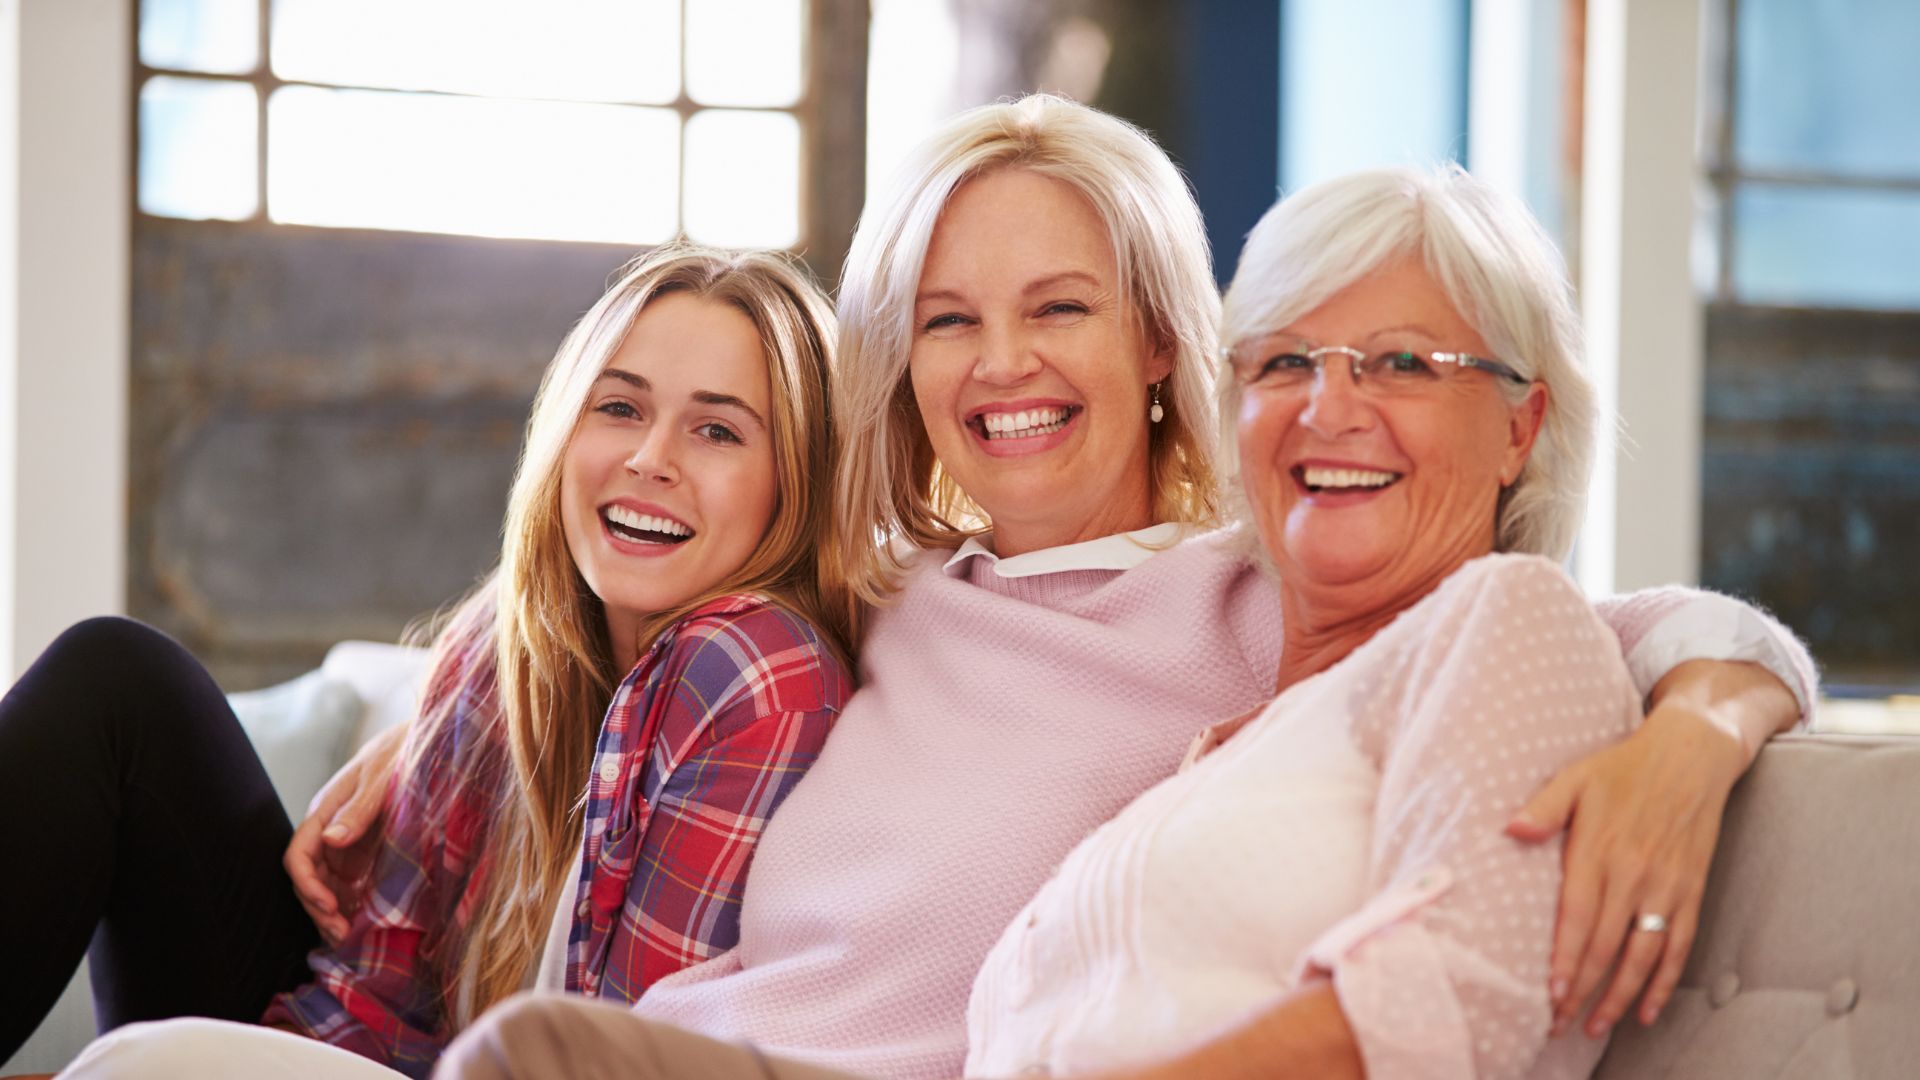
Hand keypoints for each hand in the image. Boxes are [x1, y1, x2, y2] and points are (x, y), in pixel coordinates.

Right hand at [285, 722, 405, 944]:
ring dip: (332, 913)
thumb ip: (360, 809)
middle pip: (309, 878)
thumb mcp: (383, 779)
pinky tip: (360, 924)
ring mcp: (346, 845)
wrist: (425, 744)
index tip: (331, 907)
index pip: (298, 855)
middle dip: (319, 908)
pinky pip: (348, 885)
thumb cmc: (401, 754)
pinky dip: (350, 906)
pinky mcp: (364, 854)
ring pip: (326, 886)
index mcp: (325, 811)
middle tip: (342, 933)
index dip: (308, 885)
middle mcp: (330, 832)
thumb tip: (331, 840)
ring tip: (347, 938)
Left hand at [1506, 697, 1746, 1037]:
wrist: (1691, 756)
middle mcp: (1635, 874)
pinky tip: (1646, 1009)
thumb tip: (1512, 829)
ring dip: (1619, 996)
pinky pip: (1679, 946)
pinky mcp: (1691, 891)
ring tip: (1596, 1027)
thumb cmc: (1622, 768)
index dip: (1565, 957)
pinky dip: (1664, 982)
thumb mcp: (1576, 777)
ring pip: (1642, 955)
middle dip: (1582, 990)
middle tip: (1560, 1024)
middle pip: (1605, 945)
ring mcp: (1667, 886)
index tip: (1550, 993)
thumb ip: (1544, 807)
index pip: (1579, 916)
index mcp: (1600, 849)